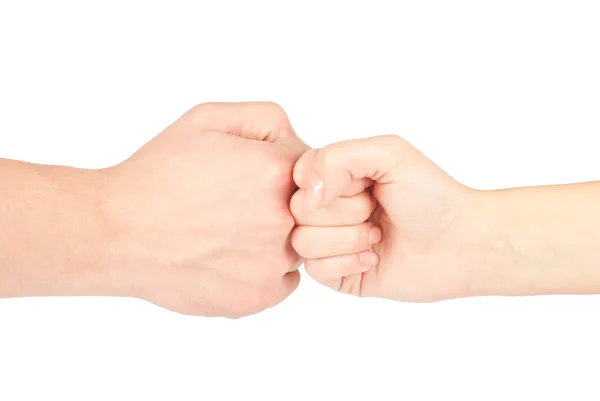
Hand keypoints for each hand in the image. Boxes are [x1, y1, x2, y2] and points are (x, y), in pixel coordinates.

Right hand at [102, 102, 307, 316]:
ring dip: (276, 237)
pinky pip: (284, 281)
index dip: (283, 167)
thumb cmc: (157, 173)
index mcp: (274, 172)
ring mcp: (271, 264)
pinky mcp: (257, 298)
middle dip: (284, 202)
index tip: (255, 174)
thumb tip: (298, 144)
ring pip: (299, 246)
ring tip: (230, 231)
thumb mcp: (208, 119)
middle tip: (240, 204)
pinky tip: (231, 257)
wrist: (116, 232)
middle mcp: (282, 220)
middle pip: (310, 209)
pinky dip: (266, 270)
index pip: (312, 166)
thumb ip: (267, 120)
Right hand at [290, 135, 485, 301]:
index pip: (298, 177)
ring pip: (302, 242)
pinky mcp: (337, 274)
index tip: (364, 185)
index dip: (328, 184)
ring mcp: (331, 242)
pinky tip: (374, 258)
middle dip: (345, 213)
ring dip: (347, 239)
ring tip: (378, 236)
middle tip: (376, 212)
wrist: (461, 243)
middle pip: (297, 212)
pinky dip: (347, 263)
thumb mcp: (389, 153)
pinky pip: (314, 270)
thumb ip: (337, 157)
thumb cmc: (430, 195)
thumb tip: (305, 194)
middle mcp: (329, 208)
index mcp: (336, 176)